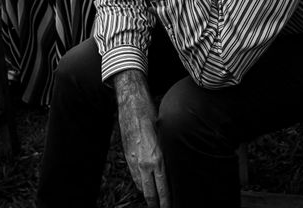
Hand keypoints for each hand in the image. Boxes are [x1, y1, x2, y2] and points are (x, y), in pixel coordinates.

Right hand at [116, 71, 169, 207]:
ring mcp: (134, 160)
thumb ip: (168, 154)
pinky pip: (135, 176)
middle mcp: (144, 163)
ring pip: (141, 186)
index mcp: (157, 159)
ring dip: (147, 194)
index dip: (166, 202)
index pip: (163, 189)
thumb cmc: (151, 116)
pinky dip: (141, 183)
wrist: (131, 104)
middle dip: (156, 204)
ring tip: (155, 200)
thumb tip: (174, 169)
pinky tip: (145, 185)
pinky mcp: (127, 156)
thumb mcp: (165, 136)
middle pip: (149, 194)